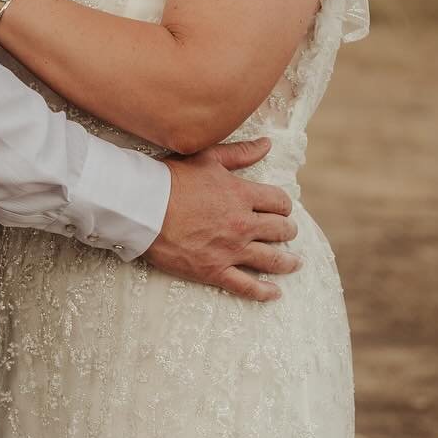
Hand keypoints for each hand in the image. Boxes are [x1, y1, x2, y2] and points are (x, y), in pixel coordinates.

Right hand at [142, 138, 299, 303]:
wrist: (142, 208)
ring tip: (294, 264)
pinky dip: (264, 292)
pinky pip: (246, 286)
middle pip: (280, 231)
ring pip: (272, 260)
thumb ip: (240, 152)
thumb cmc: (171, 179)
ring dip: (287, 262)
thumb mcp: (207, 158)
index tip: (282, 209)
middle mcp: (242, 224)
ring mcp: (230, 250)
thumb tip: (267, 144)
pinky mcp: (214, 270)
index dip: (284, 205)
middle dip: (288, 231)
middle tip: (287, 233)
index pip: (279, 202)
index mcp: (242, 195)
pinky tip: (275, 293)